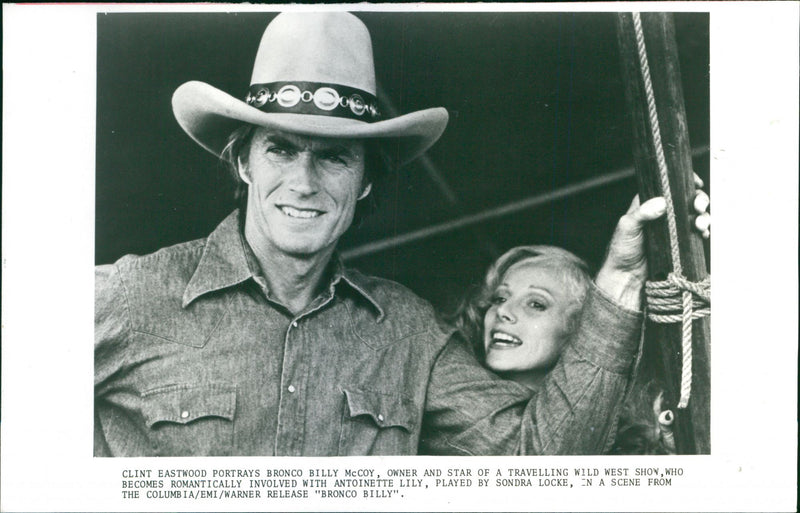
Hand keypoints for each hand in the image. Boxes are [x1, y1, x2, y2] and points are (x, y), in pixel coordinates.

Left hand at [595, 181, 709, 309]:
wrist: (627, 278)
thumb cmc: (622, 250)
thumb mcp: (627, 227)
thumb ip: (642, 214)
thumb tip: (662, 202)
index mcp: (647, 205)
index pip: (668, 187)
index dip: (684, 182)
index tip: (695, 182)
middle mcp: (662, 214)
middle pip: (686, 200)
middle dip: (698, 199)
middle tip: (699, 206)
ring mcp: (673, 229)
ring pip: (694, 216)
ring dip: (703, 216)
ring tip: (700, 224)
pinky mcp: (680, 243)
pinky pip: (696, 233)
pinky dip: (703, 231)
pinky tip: (703, 233)